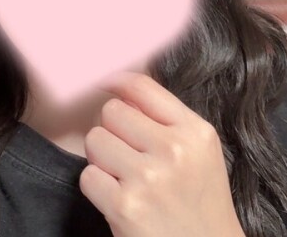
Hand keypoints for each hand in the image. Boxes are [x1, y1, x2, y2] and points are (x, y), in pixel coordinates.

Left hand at [78, 71, 245, 236]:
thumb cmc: (199, 202)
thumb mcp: (199, 152)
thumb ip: (165, 118)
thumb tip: (120, 89)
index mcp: (195, 132)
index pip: (142, 86)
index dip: (115, 79)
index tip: (103, 82)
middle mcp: (174, 150)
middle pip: (111, 111)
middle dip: (112, 130)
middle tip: (126, 152)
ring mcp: (149, 178)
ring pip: (94, 140)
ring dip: (102, 158)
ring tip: (124, 176)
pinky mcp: (125, 206)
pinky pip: (87, 176)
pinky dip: (97, 187)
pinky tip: (118, 198)